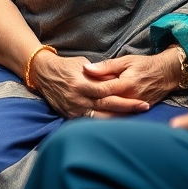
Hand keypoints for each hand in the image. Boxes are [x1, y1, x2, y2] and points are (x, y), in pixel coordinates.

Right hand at [33, 51, 148, 118]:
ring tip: (135, 119)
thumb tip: (116, 78)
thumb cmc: (66, 66)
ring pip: (100, 118)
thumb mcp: (83, 64)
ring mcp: (74, 109)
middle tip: (144, 107)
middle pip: (107, 105)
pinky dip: (104, 123)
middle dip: (127, 108)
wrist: (43, 74)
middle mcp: (78, 98)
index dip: (125, 95)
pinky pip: (90, 122)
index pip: (107, 90)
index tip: (141, 97)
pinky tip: (117, 124)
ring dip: (118, 118)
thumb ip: (100, 73)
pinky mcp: (70, 116)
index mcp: (82, 83)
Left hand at [83, 48, 180, 110]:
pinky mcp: (139, 112)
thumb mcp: (126, 60)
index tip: (76, 89)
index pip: (103, 90)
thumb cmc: (144, 65)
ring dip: (99, 116)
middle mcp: (130, 98)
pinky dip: (110, 119)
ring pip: (113, 115)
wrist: (166, 74)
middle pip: (106, 106)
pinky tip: (98, 121)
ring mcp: (135, 107)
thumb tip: (87, 69)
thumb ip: (106, 66)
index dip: (89, 90)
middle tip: (75, 106)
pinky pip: (122, 118)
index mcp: (125, 84)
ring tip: (83, 116)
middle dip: (90, 107)